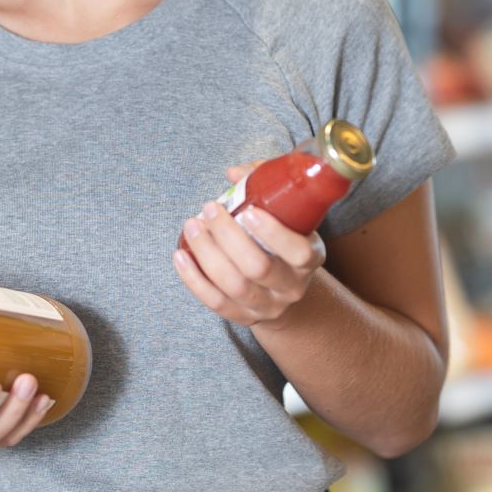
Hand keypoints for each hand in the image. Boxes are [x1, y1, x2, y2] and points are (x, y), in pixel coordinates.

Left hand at [174, 164, 327, 326]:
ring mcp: (267, 305)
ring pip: (233, 286)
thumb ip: (266, 186)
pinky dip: (194, 279)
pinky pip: (215, 303)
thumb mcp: (287, 213)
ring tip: (192, 225)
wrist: (284, 286)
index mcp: (311, 257)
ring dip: (207, 254)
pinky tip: (180, 255)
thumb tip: (234, 174)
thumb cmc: (282, 238)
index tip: (248, 210)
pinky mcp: (243, 317)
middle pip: (258, 268)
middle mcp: (291, 286)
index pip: (298, 252)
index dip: (273, 233)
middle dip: (228, 237)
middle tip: (210, 209)